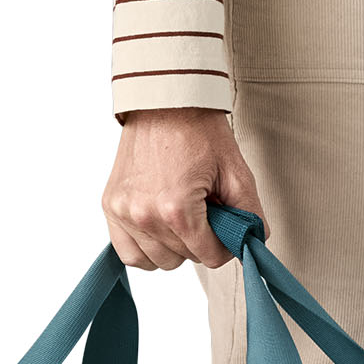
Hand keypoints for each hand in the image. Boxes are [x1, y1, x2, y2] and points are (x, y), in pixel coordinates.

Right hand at [102, 108, 263, 270]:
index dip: (225, 244)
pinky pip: (130, 254)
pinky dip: (147, 249)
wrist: (164, 102)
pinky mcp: (110, 207)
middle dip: (201, 240)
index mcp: (176, 209)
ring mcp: (123, 212)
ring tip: (182, 216)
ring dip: (175, 247)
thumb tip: (253, 246)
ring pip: (159, 262)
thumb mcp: (237, 173)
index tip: (226, 224)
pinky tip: (160, 230)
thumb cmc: (199, 132)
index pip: (210, 257)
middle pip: (186, 259)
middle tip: (204, 210)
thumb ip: (251, 216)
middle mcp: (144, 215)